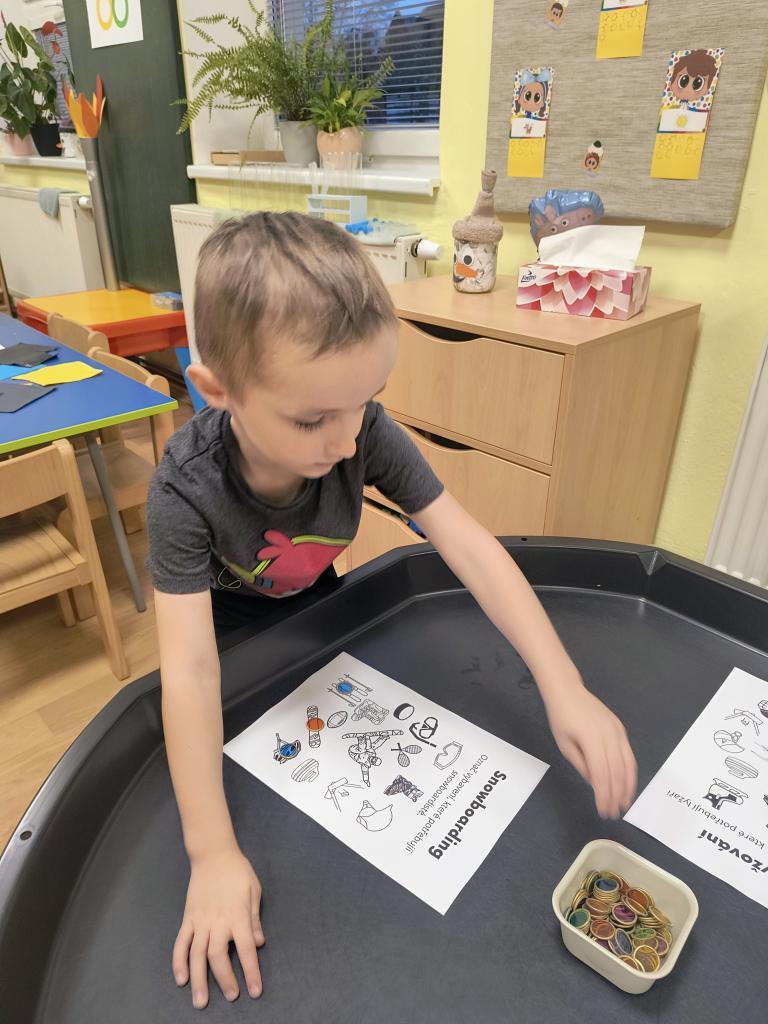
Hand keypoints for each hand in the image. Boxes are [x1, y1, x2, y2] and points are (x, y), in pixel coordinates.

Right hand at [173, 846, 264, 1009]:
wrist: (213, 854)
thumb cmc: (238, 871)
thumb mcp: (254, 890)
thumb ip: (255, 918)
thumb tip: (259, 942)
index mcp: (238, 915)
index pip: (247, 949)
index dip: (252, 971)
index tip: (255, 991)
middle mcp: (218, 921)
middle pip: (219, 957)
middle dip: (225, 980)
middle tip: (231, 997)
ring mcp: (200, 921)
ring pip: (197, 955)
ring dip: (198, 979)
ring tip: (200, 1001)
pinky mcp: (188, 918)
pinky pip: (181, 943)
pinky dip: (179, 961)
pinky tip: (180, 978)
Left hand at [544, 684, 637, 818]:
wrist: (567, 691)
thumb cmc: (561, 717)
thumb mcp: (565, 745)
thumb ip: (582, 766)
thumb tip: (596, 785)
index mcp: (592, 740)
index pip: (602, 775)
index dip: (605, 796)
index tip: (604, 811)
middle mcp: (609, 736)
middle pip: (617, 772)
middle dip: (617, 795)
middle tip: (614, 812)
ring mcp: (617, 731)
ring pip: (627, 765)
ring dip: (627, 786)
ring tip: (625, 803)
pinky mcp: (620, 729)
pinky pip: (629, 754)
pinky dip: (630, 772)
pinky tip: (628, 783)